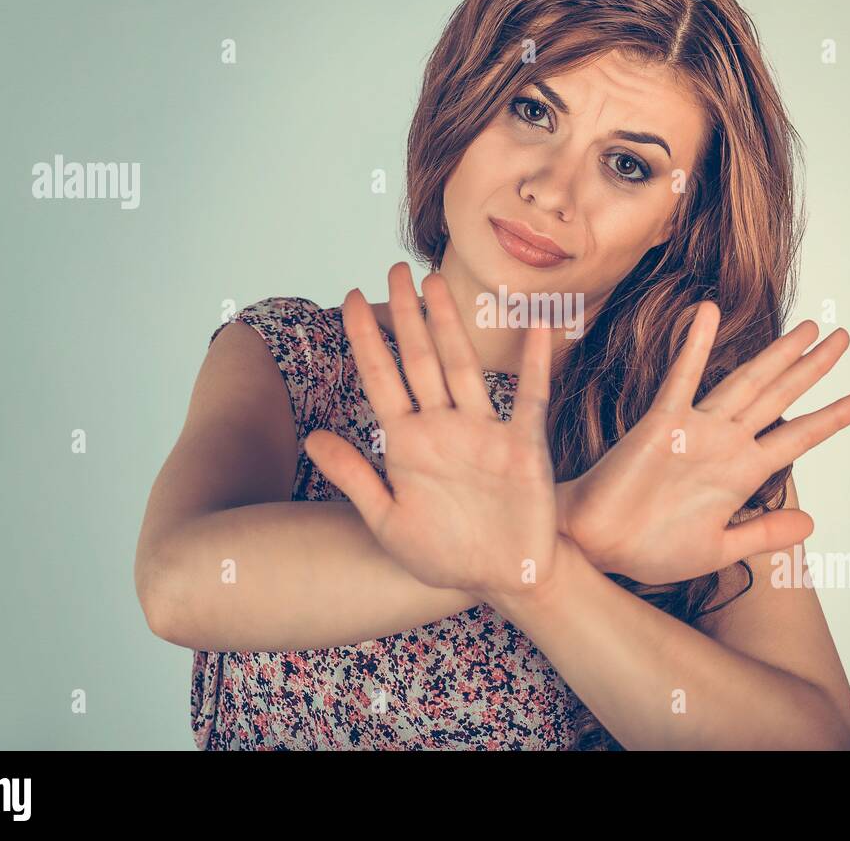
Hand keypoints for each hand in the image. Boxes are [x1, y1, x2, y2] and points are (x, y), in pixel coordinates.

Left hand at [303, 263, 560, 603]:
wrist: (504, 580)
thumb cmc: (445, 556)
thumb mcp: (389, 522)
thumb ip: (353, 477)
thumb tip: (312, 437)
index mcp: (408, 444)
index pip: (380, 378)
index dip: (364, 338)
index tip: (349, 297)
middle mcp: (443, 428)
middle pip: (419, 359)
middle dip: (405, 314)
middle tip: (395, 268)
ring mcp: (483, 432)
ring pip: (463, 366)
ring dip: (451, 325)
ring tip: (436, 283)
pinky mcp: (522, 446)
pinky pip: (530, 397)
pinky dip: (536, 363)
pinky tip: (537, 327)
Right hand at [557, 302, 849, 583]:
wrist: (595, 549)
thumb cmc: (647, 551)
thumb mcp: (717, 549)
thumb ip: (762, 533)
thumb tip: (812, 523)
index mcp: (740, 475)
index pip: (797, 439)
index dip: (833, 417)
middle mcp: (724, 445)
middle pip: (779, 398)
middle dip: (813, 368)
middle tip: (845, 337)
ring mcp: (694, 431)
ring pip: (745, 383)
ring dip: (776, 355)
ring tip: (808, 327)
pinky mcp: (660, 424)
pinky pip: (681, 378)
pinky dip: (695, 345)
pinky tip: (709, 313)